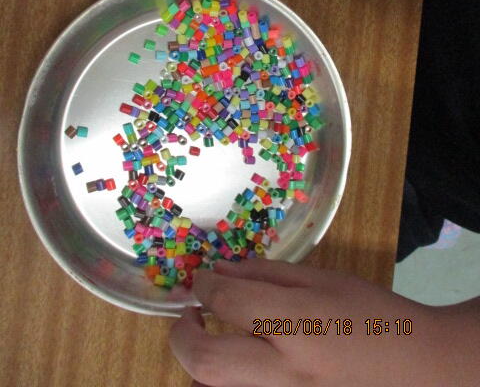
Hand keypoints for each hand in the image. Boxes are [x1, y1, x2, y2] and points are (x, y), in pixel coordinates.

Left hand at [169, 258, 479, 385]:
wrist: (417, 370)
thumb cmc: (371, 314)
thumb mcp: (323, 280)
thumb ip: (268, 275)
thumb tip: (220, 271)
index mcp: (297, 323)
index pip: (228, 301)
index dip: (204, 285)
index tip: (201, 279)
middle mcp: (285, 370)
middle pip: (205, 361)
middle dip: (182, 334)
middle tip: (189, 315)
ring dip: (196, 363)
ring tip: (207, 337)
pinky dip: (220, 384)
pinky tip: (232, 362)